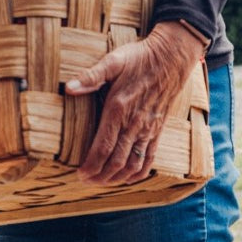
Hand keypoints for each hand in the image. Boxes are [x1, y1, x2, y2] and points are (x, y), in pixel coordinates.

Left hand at [66, 21, 205, 186]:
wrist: (172, 58)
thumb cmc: (139, 58)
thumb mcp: (113, 61)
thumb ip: (91, 76)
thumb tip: (69, 88)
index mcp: (119, 108)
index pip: (104, 146)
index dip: (91, 165)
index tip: (79, 174)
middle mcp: (134, 123)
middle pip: (117, 161)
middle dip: (100, 176)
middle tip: (85, 182)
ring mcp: (148, 129)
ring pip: (133, 164)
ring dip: (117, 178)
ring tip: (102, 183)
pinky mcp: (158, 130)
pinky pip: (150, 158)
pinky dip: (139, 173)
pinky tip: (128, 179)